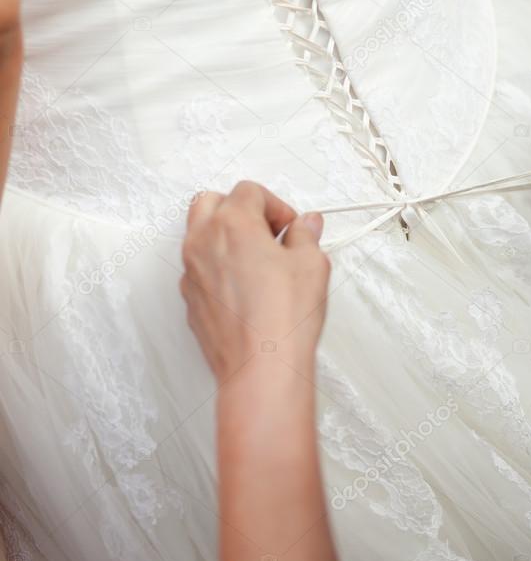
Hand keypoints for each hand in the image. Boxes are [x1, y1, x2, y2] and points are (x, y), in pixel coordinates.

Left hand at [181, 181, 327, 381]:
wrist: (260, 369)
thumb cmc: (281, 319)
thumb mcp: (311, 264)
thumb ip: (305, 235)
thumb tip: (305, 225)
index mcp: (232, 223)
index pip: (249, 191)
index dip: (276, 205)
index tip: (291, 227)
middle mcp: (203, 242)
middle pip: (212, 201)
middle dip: (240, 209)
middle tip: (268, 232)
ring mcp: (191, 272)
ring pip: (198, 234)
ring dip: (224, 235)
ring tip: (257, 258)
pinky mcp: (189, 299)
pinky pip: (198, 267)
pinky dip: (217, 265)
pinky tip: (245, 286)